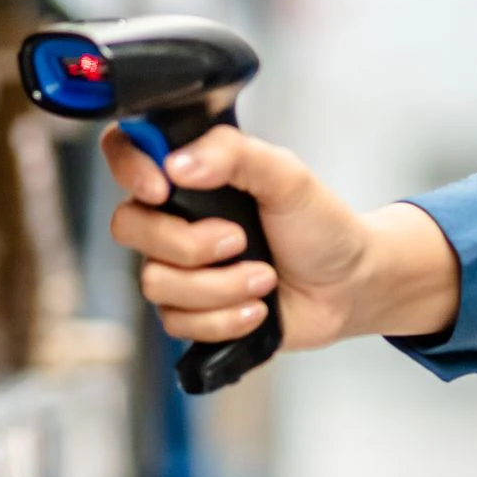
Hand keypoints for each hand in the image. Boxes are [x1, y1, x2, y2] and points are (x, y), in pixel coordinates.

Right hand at [101, 124, 462, 351]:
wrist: (349, 286)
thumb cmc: (321, 225)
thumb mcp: (288, 176)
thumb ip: (235, 155)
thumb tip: (178, 163)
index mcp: (194, 175)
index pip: (127, 153)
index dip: (129, 168)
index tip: (161, 188)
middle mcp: (177, 219)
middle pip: (130, 227)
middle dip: (189, 243)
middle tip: (239, 240)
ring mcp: (181, 268)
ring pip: (156, 283)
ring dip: (219, 287)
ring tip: (264, 279)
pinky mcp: (192, 313)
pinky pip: (178, 323)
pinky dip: (224, 319)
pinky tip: (257, 309)